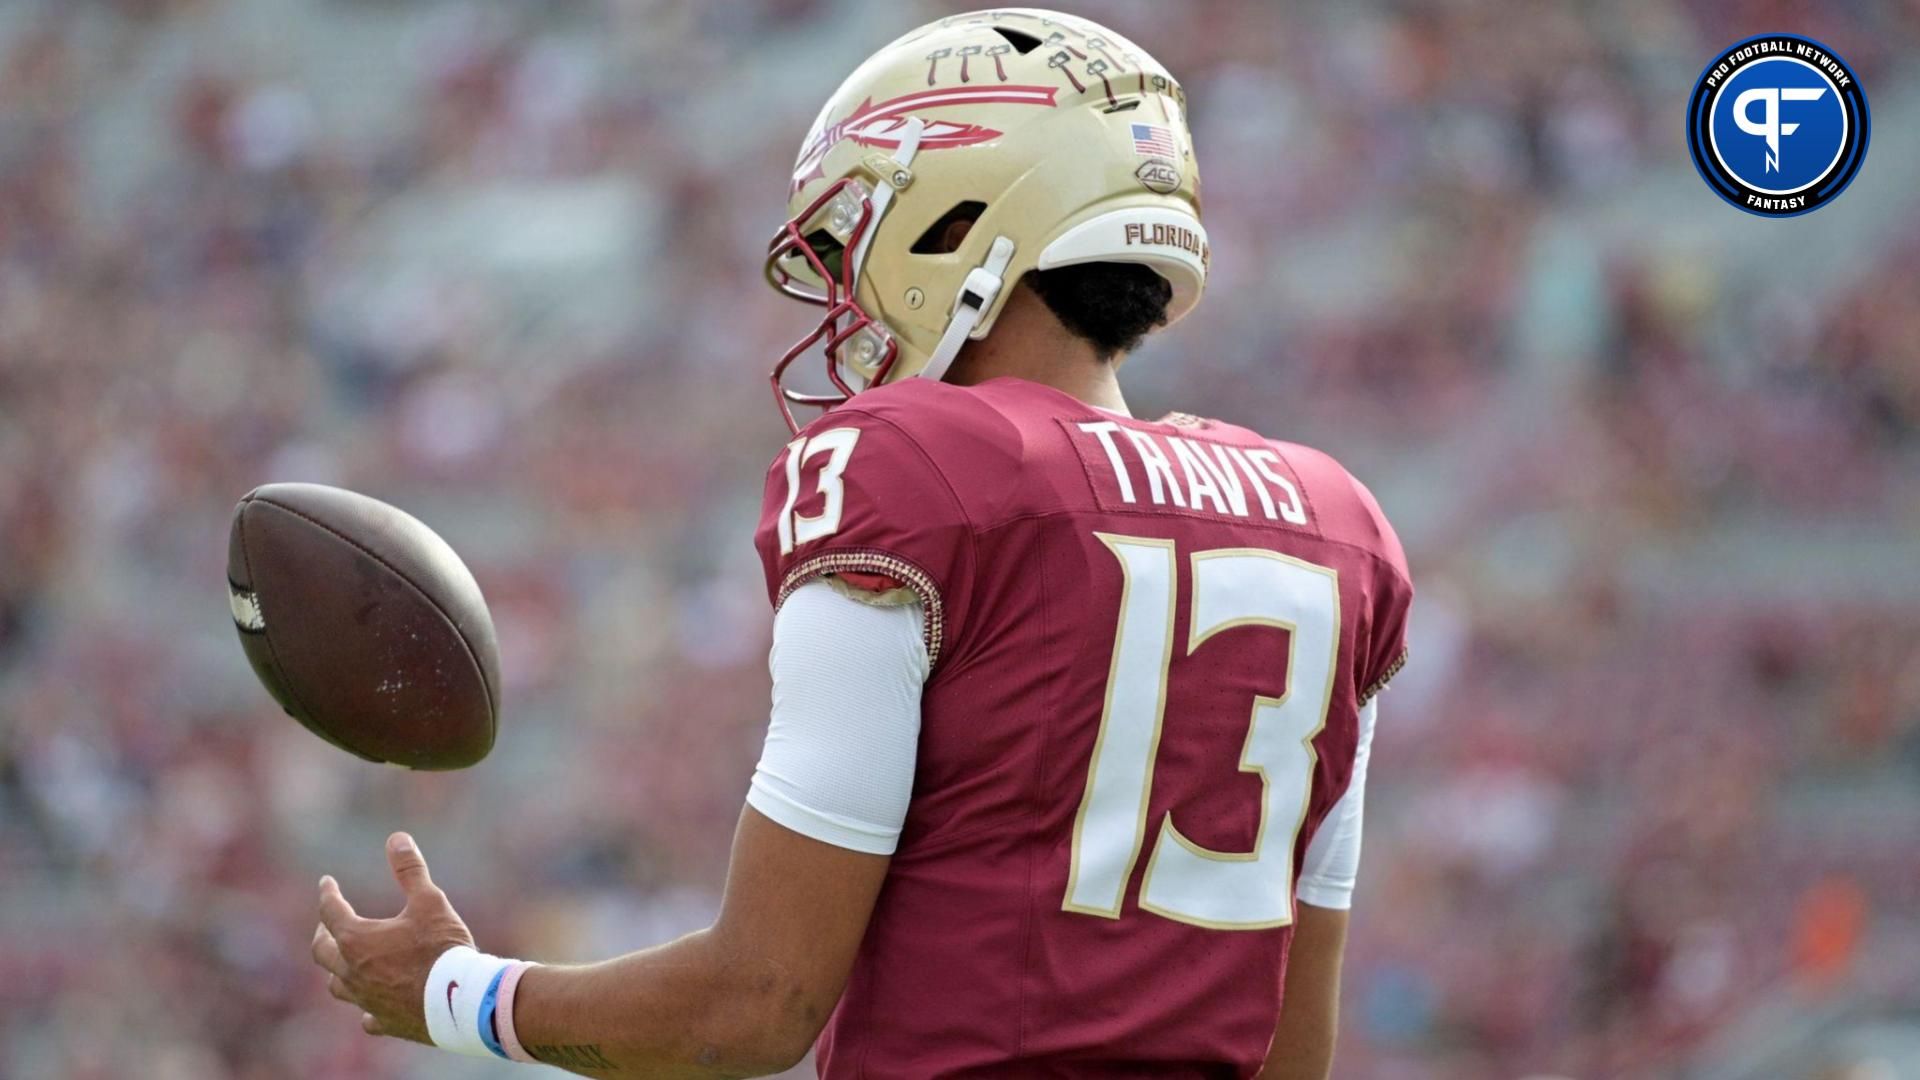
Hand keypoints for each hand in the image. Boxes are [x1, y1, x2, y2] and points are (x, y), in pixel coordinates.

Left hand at [311, 832, 475, 1043]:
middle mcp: (352, 972)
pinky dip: (366, 1005)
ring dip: (337, 970)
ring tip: (344, 962)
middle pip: (322, 952)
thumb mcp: (430, 901)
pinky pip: (366, 1015)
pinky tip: (371, 1004)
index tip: (327, 882)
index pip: (331, 911)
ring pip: (337, 985)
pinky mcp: (384, 1021)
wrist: (461, 1001)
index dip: (328, 893)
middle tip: (326, 926)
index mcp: (356, 939)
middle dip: (323, 934)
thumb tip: (396, 838)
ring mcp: (366, 1000)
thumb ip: (410, 870)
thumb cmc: (442, 947)